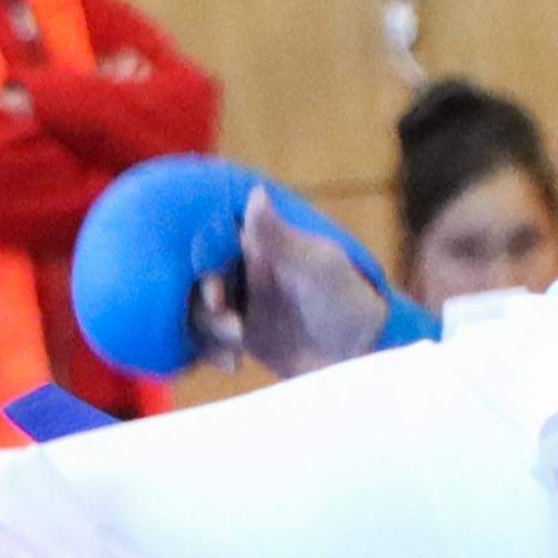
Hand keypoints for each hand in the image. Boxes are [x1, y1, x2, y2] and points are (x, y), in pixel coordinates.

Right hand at [184, 186, 390, 376]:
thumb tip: (256, 193)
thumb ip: (280, 237)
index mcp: (263, 243)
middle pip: (198, 276)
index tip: (215, 288)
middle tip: (231, 323)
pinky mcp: (241, 335)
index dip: (204, 259)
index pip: (215, 238)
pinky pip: (207, 338)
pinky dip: (211, 351)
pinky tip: (234, 364)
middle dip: (206, 303)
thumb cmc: (347, 301)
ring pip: (198, 309)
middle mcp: (246, 268)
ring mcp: (242, 302)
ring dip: (209, 329)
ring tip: (238, 346)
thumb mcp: (316, 266)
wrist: (359, 357)